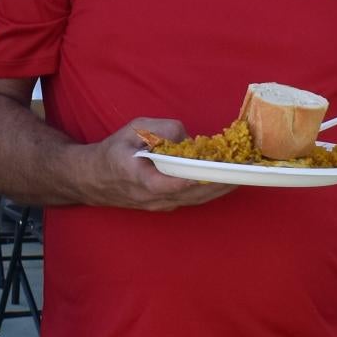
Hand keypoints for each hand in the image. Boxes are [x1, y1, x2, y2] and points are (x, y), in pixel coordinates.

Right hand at [74, 118, 229, 211]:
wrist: (92, 180)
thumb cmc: (113, 152)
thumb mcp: (132, 129)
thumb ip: (159, 129)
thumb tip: (186, 138)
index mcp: (138, 177)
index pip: (167, 183)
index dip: (192, 180)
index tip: (213, 174)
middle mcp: (150, 197)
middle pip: (191, 195)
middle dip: (218, 184)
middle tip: (243, 173)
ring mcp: (158, 205)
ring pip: (195, 201)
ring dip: (219, 190)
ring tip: (243, 178)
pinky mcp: (164, 207)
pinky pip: (191, 201)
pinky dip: (209, 192)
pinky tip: (225, 182)